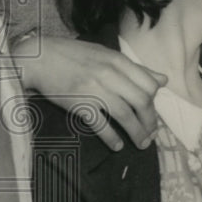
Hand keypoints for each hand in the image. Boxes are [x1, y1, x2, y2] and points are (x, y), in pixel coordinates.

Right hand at [14, 35, 165, 151]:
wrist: (38, 58)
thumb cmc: (73, 56)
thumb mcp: (107, 55)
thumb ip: (136, 69)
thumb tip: (163, 80)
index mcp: (118, 61)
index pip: (150, 85)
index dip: (155, 102)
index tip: (152, 112)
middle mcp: (109, 75)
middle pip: (141, 102)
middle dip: (150, 121)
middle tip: (151, 133)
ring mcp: (94, 90)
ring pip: (125, 115)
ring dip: (137, 132)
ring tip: (142, 143)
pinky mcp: (78, 104)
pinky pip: (101, 125)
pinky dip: (112, 138)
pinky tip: (118, 146)